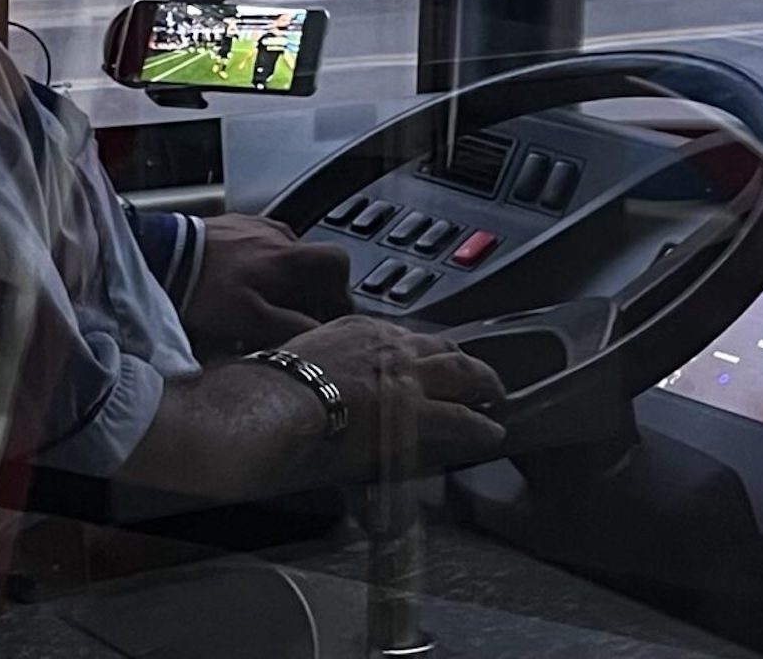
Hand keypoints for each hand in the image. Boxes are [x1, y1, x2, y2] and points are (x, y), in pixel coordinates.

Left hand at [183, 214, 352, 359]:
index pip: (338, 262)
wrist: (160, 255)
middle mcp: (276, 234)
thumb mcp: (250, 319)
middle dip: (308, 287)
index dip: (341, 288)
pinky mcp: (232, 224)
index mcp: (288, 255)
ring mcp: (254, 225)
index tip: (329, 310)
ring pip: (284, 253)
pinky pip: (258, 245)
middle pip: (311, 261)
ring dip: (281, 276)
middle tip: (290, 313)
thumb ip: (290, 324)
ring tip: (259, 301)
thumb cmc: (204, 288)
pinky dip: (257, 264)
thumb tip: (319, 331)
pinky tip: (237, 283)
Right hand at [284, 316, 505, 477]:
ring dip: (481, 384)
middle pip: (439, 346)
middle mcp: (387, 344)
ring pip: (459, 372)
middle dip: (460, 360)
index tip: (425, 358)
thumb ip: (316, 366)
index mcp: (356, 330)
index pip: (401, 336)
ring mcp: (405, 375)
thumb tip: (314, 384)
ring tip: (493, 396)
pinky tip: (490, 432)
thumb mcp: (296, 361)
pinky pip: (460, 416)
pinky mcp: (415, 410)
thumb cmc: (269, 389)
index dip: (420, 350)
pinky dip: (479, 424)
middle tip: (473, 374)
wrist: (272, 403)